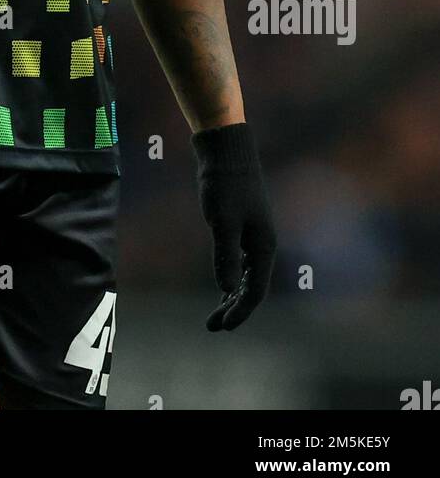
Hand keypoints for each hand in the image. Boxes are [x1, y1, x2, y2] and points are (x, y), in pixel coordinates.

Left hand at [192, 122, 276, 330]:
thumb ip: (226, 255)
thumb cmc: (225, 183)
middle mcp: (262, 244)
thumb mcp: (222, 221)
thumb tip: (227, 289)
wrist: (226, 149)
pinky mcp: (241, 226)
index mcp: (264, 246)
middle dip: (234, 309)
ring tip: (215, 315)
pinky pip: (240, 261)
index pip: (255, 291)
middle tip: (213, 327)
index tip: (221, 327)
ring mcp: (252, 235)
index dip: (239, 312)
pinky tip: (222, 287)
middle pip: (252, 287)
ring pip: (246, 276)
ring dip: (232, 296)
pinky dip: (231, 277)